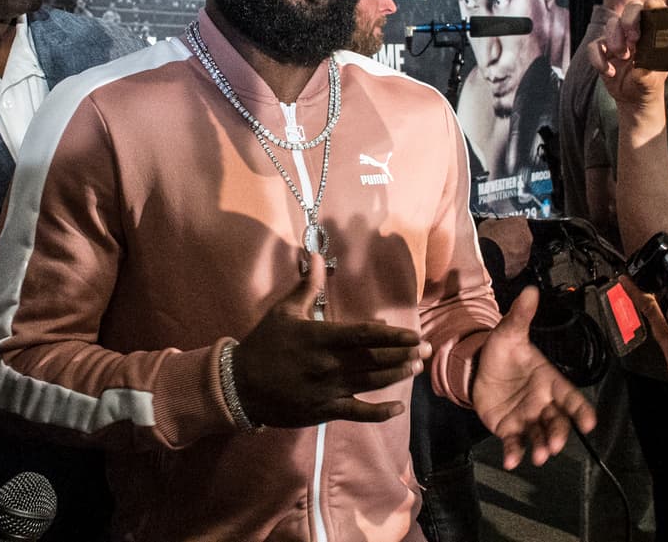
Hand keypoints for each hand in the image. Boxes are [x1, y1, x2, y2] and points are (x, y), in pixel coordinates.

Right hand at [232, 253, 429, 427]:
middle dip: (403, 355)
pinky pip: (357, 413)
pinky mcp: (324, 410)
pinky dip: (379, 413)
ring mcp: (328, 390)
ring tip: (417, 368)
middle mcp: (328, 365)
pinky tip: (398, 408)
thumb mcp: (284, 311)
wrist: (239, 385)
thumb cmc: (264, 343)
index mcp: (319, 337)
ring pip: (371, 384)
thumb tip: (317, 254)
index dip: (392, 336)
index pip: (363, 336)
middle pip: (374, 360)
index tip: (414, 334)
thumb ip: (307, 285)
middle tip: (427, 350)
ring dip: (397, 376)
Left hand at [473, 286, 595, 468]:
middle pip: (558, 422)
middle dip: (560, 434)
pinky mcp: (509, 429)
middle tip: (556, 444)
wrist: (477, 367)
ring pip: (540, 436)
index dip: (581, 409)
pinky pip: (515, 443)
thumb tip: (530, 290)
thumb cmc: (502, 352)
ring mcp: (527, 418)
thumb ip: (521, 316)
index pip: (571, 396)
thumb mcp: (508, 333)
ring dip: (542, 446)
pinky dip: (515, 453)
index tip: (590, 422)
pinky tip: (512, 460)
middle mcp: (543, 403)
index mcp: (549, 381)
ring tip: (540, 456)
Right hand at [478, 216, 532, 278]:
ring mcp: (526, 252)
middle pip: (522, 234)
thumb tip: (493, 224)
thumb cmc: (487, 241)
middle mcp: (527, 237)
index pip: (518, 220)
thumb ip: (495, 222)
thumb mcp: (487, 223)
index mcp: (520, 222)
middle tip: (500, 239)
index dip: (509, 223)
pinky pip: (518, 260)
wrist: (486, 260)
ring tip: (499, 250)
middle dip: (513, 236)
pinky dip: (512, 260)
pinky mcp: (522, 264)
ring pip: (521, 248)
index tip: (503, 226)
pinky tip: (500, 258)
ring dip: (513, 249)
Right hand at [589, 0, 667, 111]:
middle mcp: (636, 30)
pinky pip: (594, 46)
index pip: (654, 9)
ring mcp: (617, 38)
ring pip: (611, 24)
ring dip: (615, 40)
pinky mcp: (602, 49)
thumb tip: (639, 71)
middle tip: (633, 38)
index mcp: (654, 31)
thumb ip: (648, 75)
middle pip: (631, 9)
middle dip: (630, 19)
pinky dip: (599, 59)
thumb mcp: (653, 81)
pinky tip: (610, 73)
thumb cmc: (649, 83)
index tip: (650, 8)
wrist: (634, 98)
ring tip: (624, 58)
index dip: (652, 5)